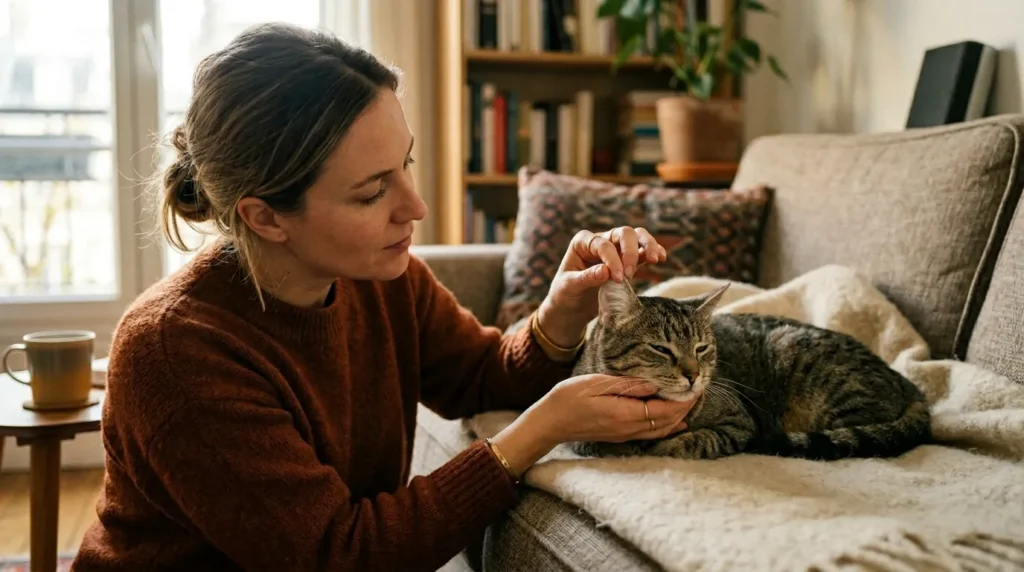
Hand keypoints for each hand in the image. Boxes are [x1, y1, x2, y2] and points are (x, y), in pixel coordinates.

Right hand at [490, 374, 695, 475]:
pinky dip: (667, 427)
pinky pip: (651, 434)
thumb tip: (656, 383)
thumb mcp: (597, 383)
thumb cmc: (569, 398)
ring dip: (678, 416)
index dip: (684, 399)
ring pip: (662, 429)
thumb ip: (628, 384)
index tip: (696, 385)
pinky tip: (676, 422)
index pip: (666, 410)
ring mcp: (625, 435)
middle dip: (686, 406)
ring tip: (690, 401)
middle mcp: (629, 428)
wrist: (550, 422)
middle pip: (668, 421)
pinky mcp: (620, 436)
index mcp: (626, 414)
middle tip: (698, 388)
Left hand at [538, 227, 667, 347]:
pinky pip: (643, 252)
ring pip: (637, 237)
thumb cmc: (565, 294)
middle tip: (628, 274)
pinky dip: (653, 252)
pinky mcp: (627, 262)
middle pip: (623, 233)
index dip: (612, 259)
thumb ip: (585, 278)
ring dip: (648, 245)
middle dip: (630, 251)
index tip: (617, 278)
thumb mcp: (568, 287)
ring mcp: (616, 249)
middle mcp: (600, 240)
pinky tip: (661, 258)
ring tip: (655, 259)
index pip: (602, 244)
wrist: (571, 308)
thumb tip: (606, 271)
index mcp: (582, 242)